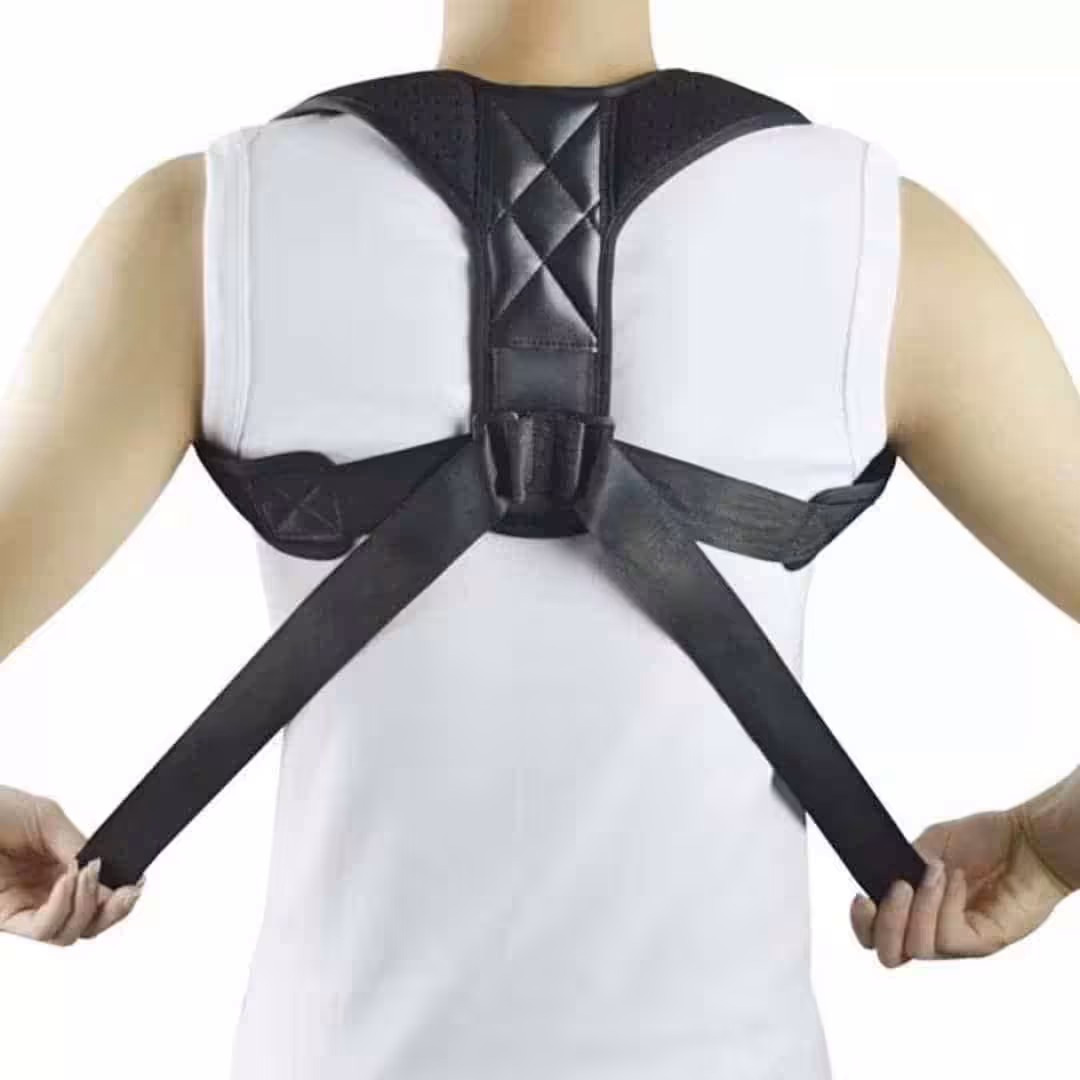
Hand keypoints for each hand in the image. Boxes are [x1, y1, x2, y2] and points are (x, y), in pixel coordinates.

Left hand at [0, 785, 142, 944]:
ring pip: (69, 933)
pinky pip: (43, 929)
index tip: (135, 882)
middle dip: (114, 911)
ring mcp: (24, 907)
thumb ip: (79, 846)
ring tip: (87, 874)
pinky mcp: (4, 919)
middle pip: (88, 922)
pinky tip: (67, 881)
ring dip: (88, 906)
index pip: (96, 894)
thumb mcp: (47, 818)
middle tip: (128, 892)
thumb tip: (108, 874)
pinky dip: (62, 908)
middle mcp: (42, 892)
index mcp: (56, 866)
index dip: (119, 894)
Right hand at [850, 806, 1071, 967]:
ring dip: (920, 906)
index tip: (862, 897)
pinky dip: (945, 904)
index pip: (876, 936)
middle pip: (890, 956)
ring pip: (918, 948)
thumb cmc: (985, 841)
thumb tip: (882, 878)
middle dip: (885, 922)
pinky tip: (955, 879)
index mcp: (914, 910)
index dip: (862, 924)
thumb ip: (902, 864)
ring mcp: (958, 941)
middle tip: (898, 888)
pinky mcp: (983, 942)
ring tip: (934, 872)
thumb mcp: (928, 845)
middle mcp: (933, 931)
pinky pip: (949, 937)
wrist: (1026, 839)